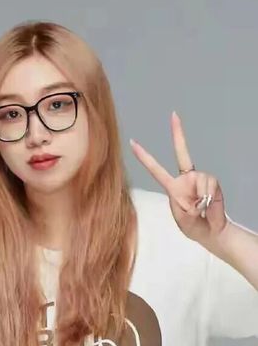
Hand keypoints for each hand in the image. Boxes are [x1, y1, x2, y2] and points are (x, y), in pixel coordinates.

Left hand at [130, 112, 227, 247]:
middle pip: (181, 152)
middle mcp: (185, 178)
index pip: (155, 168)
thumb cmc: (193, 225)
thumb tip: (200, 197)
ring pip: (199, 180)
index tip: (132, 142)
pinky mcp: (212, 181)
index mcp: (172, 186)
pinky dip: (208, 198)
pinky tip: (208, 205)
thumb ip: (188, 206)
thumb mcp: (183, 218)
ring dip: (200, 199)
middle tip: (174, 115)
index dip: (144, 156)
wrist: (210, 231)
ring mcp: (199, 178)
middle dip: (178, 133)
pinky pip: (209, 185)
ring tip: (200, 208)